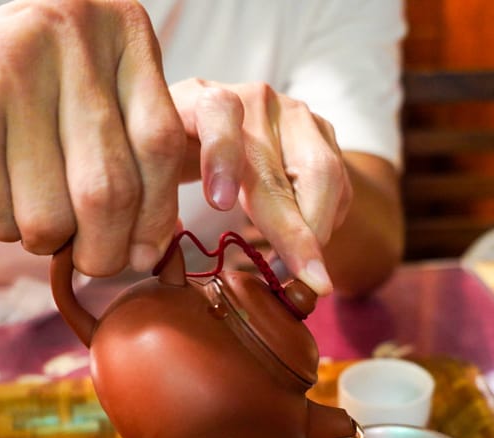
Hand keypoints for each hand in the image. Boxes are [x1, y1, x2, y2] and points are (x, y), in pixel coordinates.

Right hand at [0, 0, 183, 276]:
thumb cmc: (20, 106)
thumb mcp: (91, 106)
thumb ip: (135, 159)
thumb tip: (153, 253)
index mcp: (119, 26)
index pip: (162, 142)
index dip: (159, 215)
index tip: (150, 254)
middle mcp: (69, 30)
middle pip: (111, 187)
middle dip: (105, 249)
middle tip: (96, 264)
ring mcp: (10, 66)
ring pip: (56, 214)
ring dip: (49, 240)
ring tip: (34, 214)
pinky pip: (5, 216)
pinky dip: (4, 227)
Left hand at [170, 78, 352, 294]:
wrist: (209, 125)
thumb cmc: (176, 158)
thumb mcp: (156, 171)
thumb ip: (155, 202)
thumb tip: (155, 258)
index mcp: (202, 98)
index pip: (218, 112)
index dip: (221, 156)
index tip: (219, 205)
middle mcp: (256, 99)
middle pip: (283, 164)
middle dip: (296, 232)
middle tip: (305, 282)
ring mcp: (295, 113)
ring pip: (324, 174)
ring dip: (318, 232)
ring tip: (304, 276)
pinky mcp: (323, 131)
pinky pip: (339, 181)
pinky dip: (328, 220)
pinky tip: (308, 245)